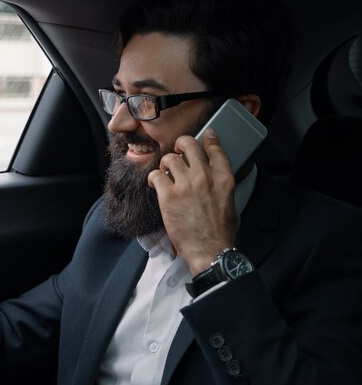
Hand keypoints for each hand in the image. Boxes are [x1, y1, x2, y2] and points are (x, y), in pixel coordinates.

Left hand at [147, 128, 238, 276]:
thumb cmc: (221, 233)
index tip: (206, 135)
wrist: (210, 250)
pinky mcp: (168, 196)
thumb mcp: (231, 203)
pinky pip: (156, 175)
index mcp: (223, 178)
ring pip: (169, 158)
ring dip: (165, 164)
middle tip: (177, 151)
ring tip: (165, 173)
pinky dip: (153, 178)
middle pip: (189, 144)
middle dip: (181, 144)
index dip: (208, 138)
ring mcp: (185, 185)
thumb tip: (216, 180)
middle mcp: (204, 177)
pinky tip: (155, 185)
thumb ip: (223, 186)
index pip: (215, 149)